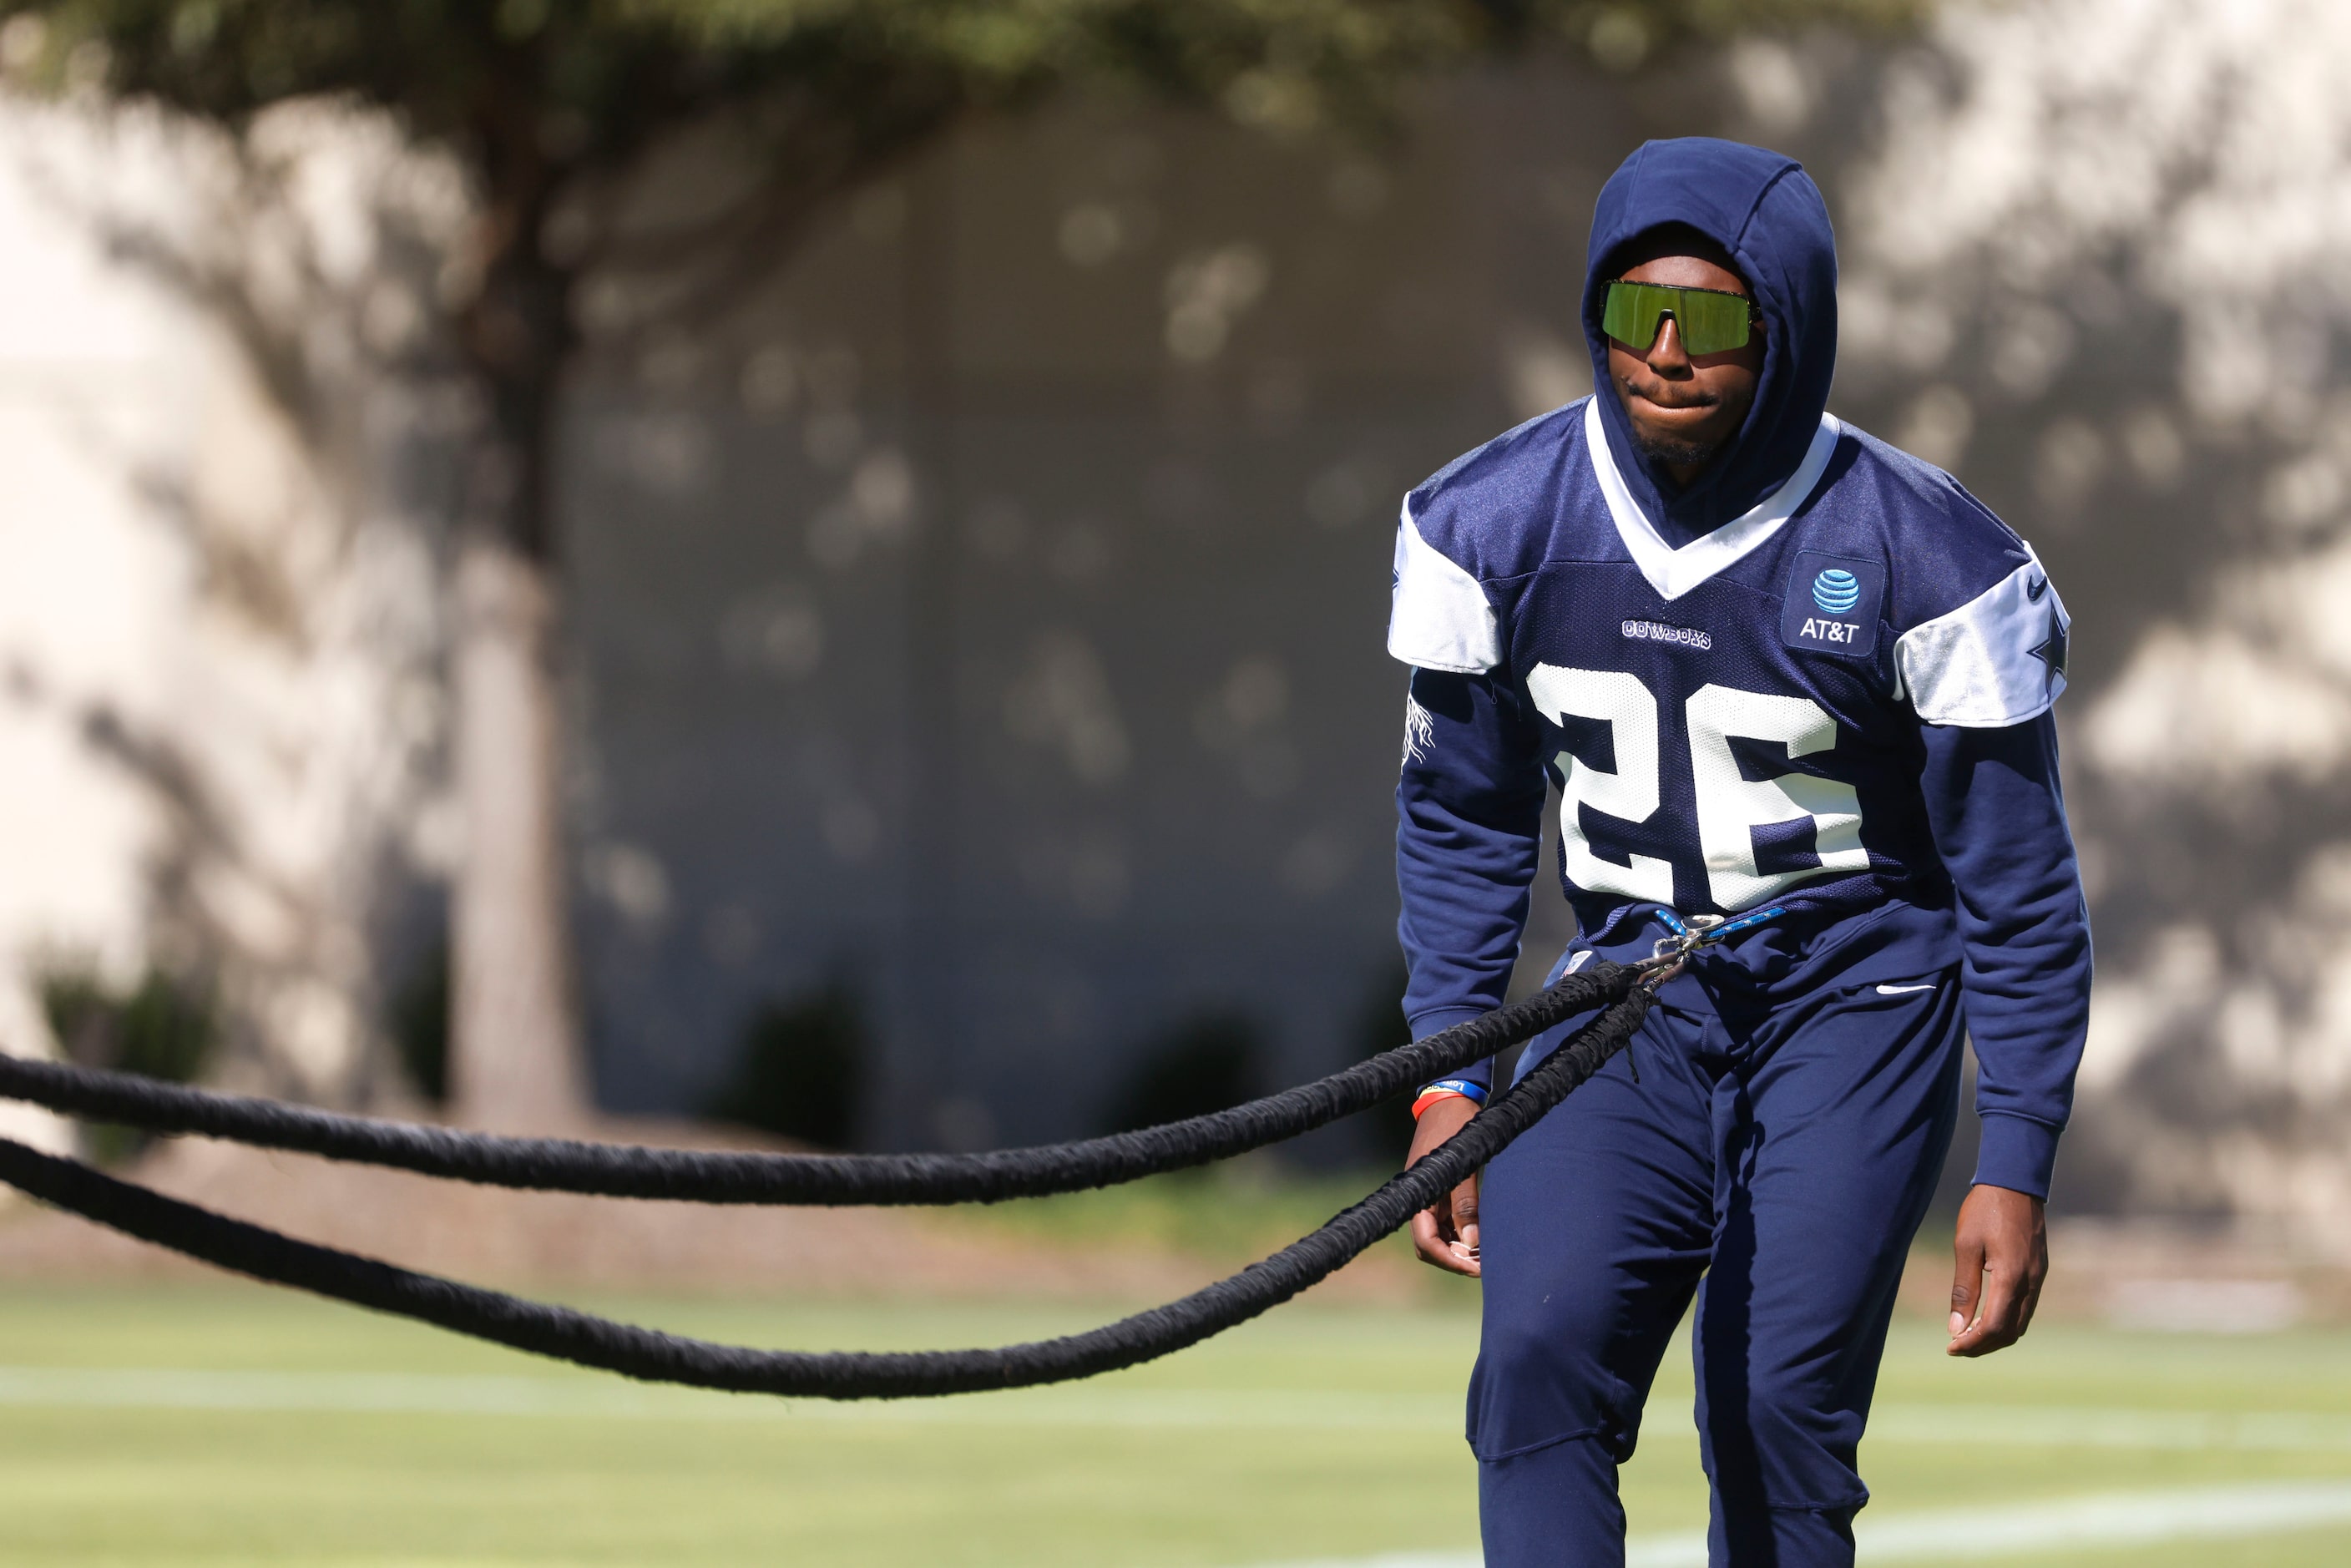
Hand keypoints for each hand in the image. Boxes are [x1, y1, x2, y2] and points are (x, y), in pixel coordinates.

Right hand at [1406, 1095, 1482, 1276]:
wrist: (1451, 1098)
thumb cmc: (1456, 1127)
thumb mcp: (1463, 1164)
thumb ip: (1466, 1203)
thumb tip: (1473, 1240)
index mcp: (1418, 1195)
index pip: (1426, 1242)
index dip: (1449, 1260)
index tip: (1475, 1267)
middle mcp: (1420, 1200)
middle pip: (1430, 1245)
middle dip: (1455, 1259)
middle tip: (1484, 1265)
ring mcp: (1430, 1196)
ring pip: (1440, 1236)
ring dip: (1460, 1248)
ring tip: (1486, 1254)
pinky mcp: (1440, 1191)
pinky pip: (1448, 1222)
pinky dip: (1463, 1234)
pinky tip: (1482, 1236)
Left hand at [1947, 1184, 2046, 1356]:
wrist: (2015, 1183)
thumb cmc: (1985, 1211)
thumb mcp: (1966, 1246)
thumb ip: (1963, 1288)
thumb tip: (1955, 1327)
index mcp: (2012, 1277)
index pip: (1995, 1327)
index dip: (1973, 1343)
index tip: (1950, 1347)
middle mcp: (2031, 1282)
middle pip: (2011, 1332)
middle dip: (1984, 1345)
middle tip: (1956, 1346)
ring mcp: (2039, 1278)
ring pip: (2021, 1323)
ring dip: (1996, 1335)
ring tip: (1968, 1335)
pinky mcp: (2040, 1271)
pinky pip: (2026, 1307)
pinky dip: (2007, 1320)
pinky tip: (1986, 1316)